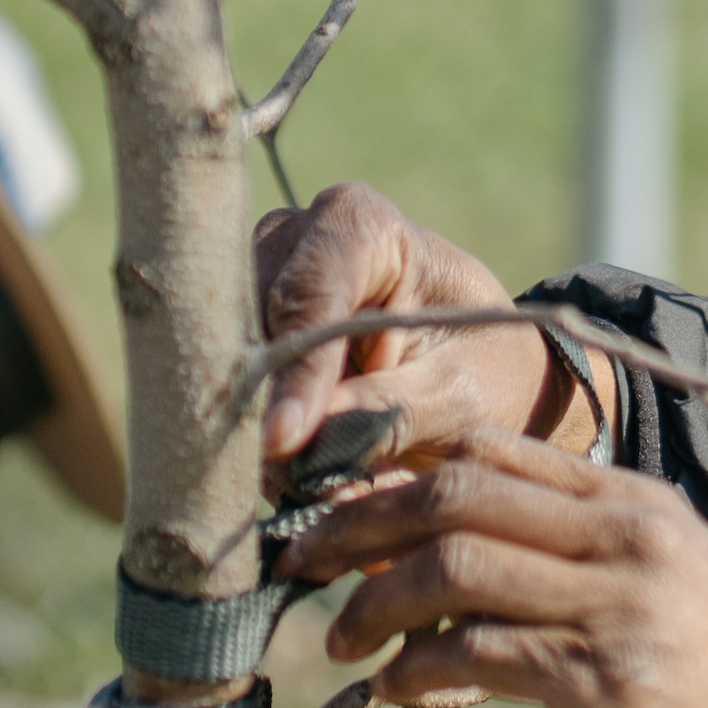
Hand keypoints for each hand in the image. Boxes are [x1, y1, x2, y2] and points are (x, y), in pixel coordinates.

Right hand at [253, 181, 604, 473]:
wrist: (480, 376)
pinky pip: (224, 380)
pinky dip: (249, 430)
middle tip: (286, 476)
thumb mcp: (460, 396)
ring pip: (226, 354)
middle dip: (265, 401)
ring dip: (253, 422)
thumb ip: (390, 411)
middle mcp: (296, 237)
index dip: (297, 371)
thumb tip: (307, 441)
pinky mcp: (243, 327)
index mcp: (362, 225)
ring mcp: (258, 279)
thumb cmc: (483, 371)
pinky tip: (277, 474)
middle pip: (252, 319)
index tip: (284, 442)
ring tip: (292, 483)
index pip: (313, 293)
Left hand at [281, 432, 707, 707]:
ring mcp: (619, 603)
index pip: (495, 447)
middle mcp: (627, 534)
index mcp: (640, 503)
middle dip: (358, 518)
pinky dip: (413, 665)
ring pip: (454, 560)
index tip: (340, 505)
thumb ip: (594, 568)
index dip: (398, 467)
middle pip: (457, 487)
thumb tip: (482, 579)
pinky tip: (390, 687)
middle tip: (301, 562)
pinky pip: (477, 652)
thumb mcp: (681, 597)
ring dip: (373, 598)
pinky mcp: (609, 682)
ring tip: (336, 638)